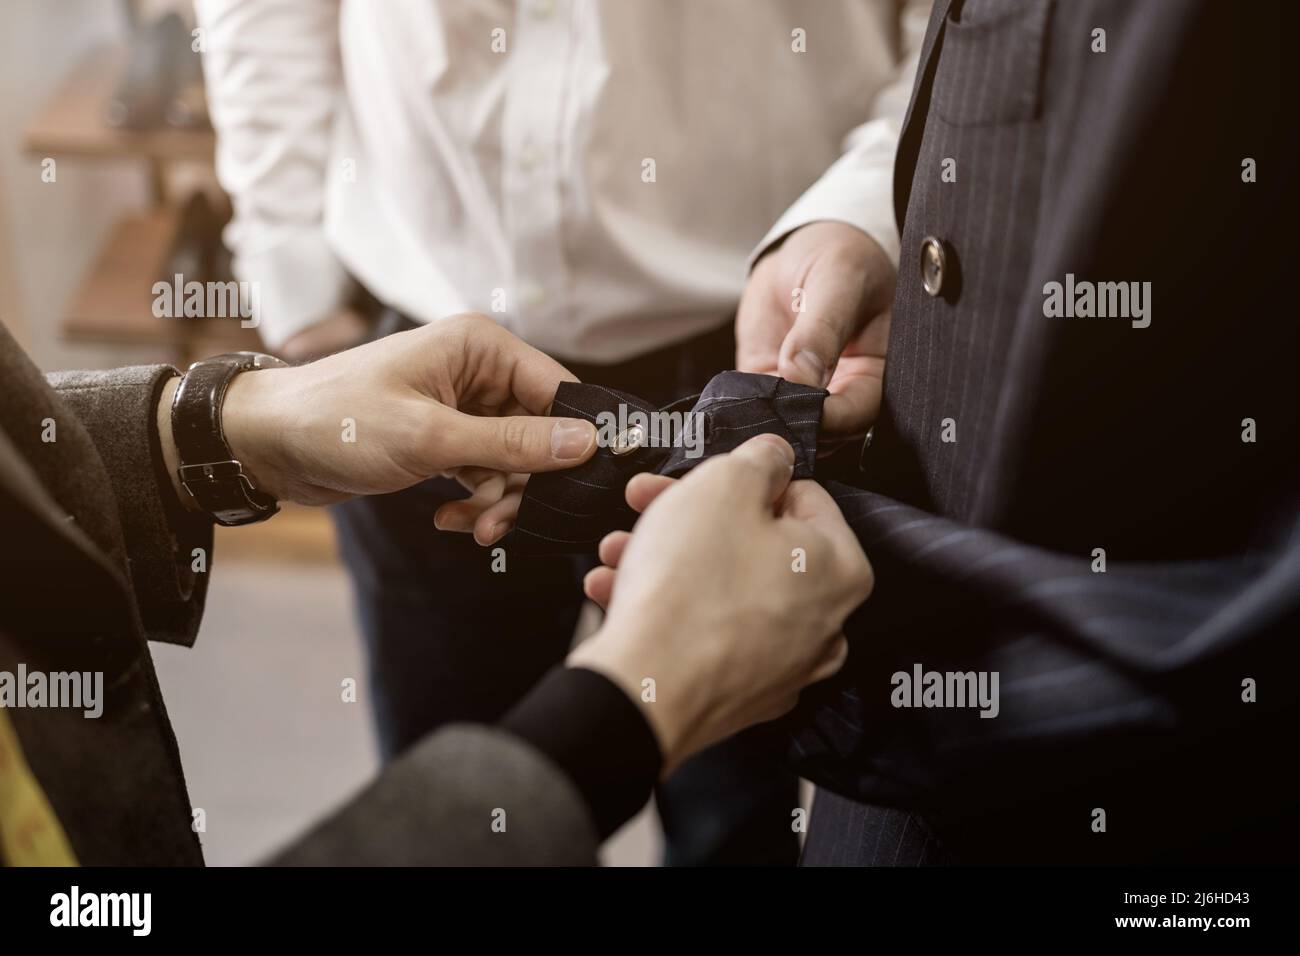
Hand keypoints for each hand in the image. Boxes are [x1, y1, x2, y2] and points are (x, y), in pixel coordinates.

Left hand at [165, 313, 598, 507]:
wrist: (268, 444)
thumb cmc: (339, 421)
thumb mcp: (432, 437)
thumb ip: (513, 444)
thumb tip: (586, 443)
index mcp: (481, 347)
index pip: (559, 391)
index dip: (575, 438)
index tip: (584, 486)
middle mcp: (478, 371)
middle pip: (540, 434)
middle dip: (524, 483)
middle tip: (501, 523)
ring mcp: (462, 407)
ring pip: (514, 462)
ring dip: (498, 501)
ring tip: (470, 526)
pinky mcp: (446, 439)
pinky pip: (485, 474)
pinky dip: (474, 501)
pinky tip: (448, 518)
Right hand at [568, 434, 872, 774]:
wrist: (642, 691)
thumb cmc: (688, 591)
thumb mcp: (724, 484)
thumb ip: (759, 458)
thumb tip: (773, 456)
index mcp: (840, 569)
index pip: (804, 497)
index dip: (743, 480)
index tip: (701, 479)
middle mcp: (824, 624)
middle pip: (757, 543)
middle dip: (692, 519)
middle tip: (648, 504)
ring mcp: (783, 666)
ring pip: (724, 588)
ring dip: (669, 559)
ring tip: (620, 549)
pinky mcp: (739, 694)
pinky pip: (706, 633)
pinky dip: (667, 607)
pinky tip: (620, 591)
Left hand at [736, 221, 893, 437]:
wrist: (803, 250)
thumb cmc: (840, 257)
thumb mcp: (838, 280)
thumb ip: (823, 327)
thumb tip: (801, 377)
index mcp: (875, 370)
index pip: (859, 409)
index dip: (834, 417)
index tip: (808, 410)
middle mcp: (842, 389)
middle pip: (823, 430)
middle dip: (796, 426)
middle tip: (770, 413)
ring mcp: (803, 392)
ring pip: (786, 424)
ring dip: (765, 422)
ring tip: (747, 408)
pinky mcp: (768, 385)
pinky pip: (755, 407)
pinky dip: (741, 409)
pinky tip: (731, 402)